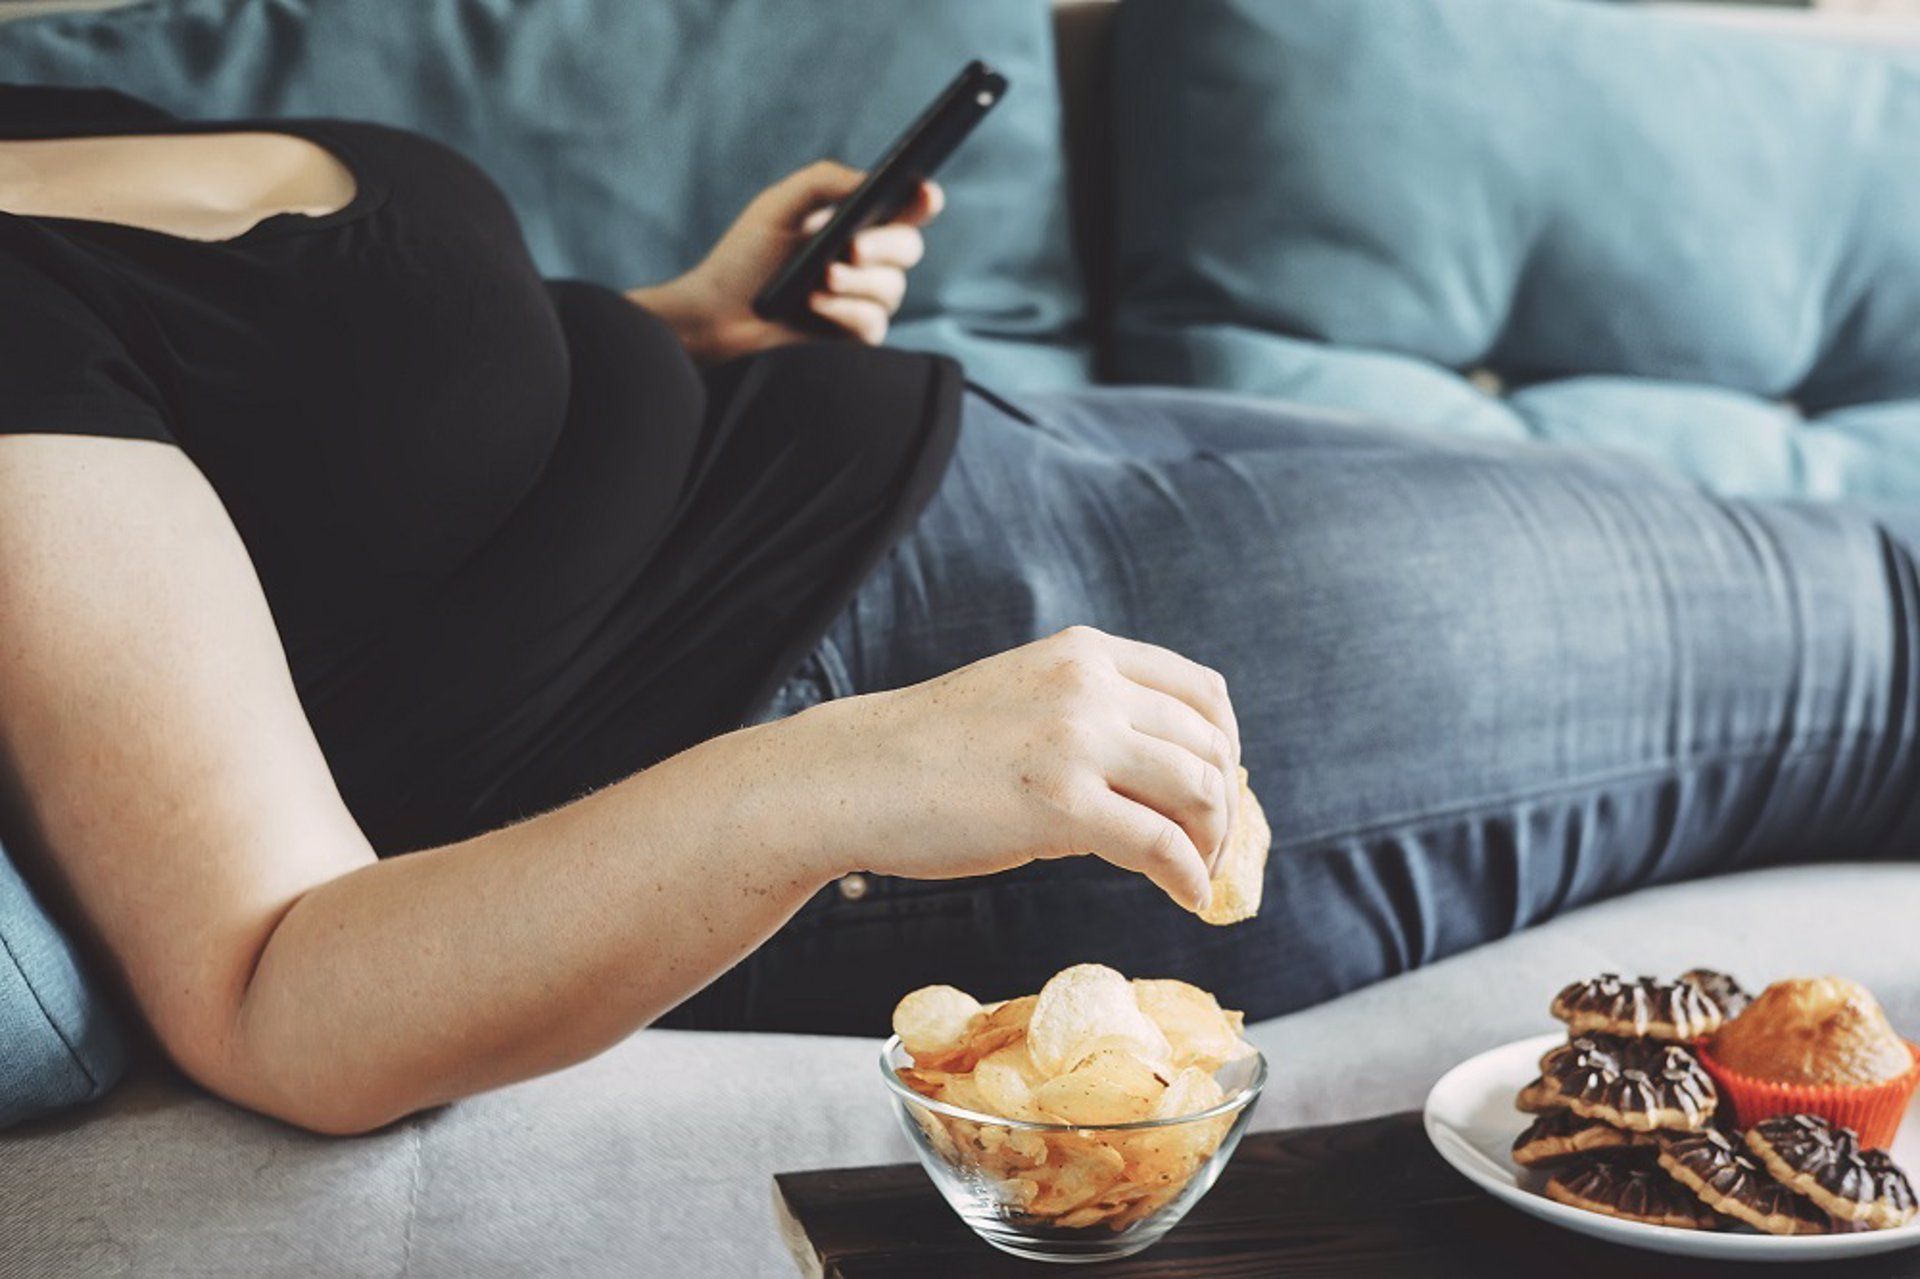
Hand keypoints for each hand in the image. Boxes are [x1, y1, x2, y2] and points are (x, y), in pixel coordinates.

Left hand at [627, 160, 943, 363]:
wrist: (718, 313)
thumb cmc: (746, 256)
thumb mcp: (778, 205)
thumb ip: (824, 181)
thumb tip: (871, 180)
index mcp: (857, 223)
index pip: (907, 209)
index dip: (925, 200)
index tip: (925, 193)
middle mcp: (869, 260)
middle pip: (909, 247)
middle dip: (884, 246)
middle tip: (851, 247)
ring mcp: (864, 298)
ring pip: (892, 288)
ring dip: (855, 282)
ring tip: (819, 279)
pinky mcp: (855, 334)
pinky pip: (873, 322)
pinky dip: (845, 311)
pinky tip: (816, 305)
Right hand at [776, 627, 1242, 911]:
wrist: (857, 775)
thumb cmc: (932, 750)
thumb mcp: (1025, 698)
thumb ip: (1090, 717)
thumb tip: (1161, 778)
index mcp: (1085, 654)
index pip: (1202, 692)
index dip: (1225, 747)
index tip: (1218, 789)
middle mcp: (1090, 686)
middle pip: (1210, 744)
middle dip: (1225, 805)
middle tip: (1214, 847)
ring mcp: (1078, 741)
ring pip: (1199, 789)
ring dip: (1214, 842)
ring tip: (1199, 874)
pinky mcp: (1061, 806)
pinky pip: (1161, 844)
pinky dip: (1188, 876)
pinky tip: (1184, 896)